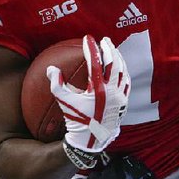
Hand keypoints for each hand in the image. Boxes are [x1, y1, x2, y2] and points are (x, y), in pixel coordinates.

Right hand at [48, 36, 129, 165]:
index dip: (91, 48)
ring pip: (123, 71)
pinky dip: (123, 71)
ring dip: (118, 58)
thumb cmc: (77, 120)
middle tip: (104, 40)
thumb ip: (56, 84)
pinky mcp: (124, 101)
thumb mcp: (64, 102)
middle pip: (114, 63)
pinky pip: (126, 81)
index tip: (88, 39)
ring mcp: (121, 96)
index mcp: (98, 90)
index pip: (96, 62)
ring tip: (113, 50)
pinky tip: (120, 67)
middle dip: (109, 49)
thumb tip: (51, 68)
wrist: (92, 140)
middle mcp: (112, 91)